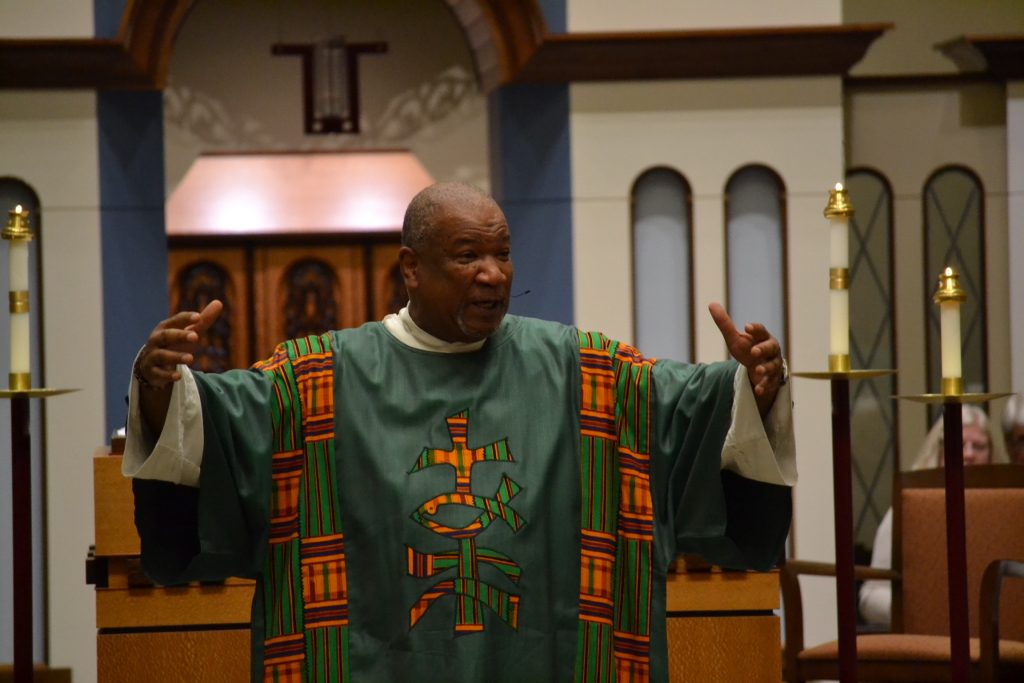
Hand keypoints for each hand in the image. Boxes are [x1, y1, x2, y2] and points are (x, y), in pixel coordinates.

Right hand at [134, 300, 222, 389]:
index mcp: (165, 327)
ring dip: (176, 356)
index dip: (186, 318)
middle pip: (166, 335)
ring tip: (191, 358)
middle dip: (180, 335)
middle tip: (195, 337)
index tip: (198, 317)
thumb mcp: (188, 332)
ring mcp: (152, 356)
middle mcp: (156, 340)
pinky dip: (167, 375)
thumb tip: (219, 303)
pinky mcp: (152, 372)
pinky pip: (158, 374)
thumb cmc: (174, 344)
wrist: (151, 364)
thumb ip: (202, 321)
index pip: (175, 320)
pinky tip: (178, 377)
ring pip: (162, 355)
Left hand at [708, 302, 784, 417]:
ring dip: (766, 368)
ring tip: (757, 369)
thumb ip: (725, 324)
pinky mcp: (772, 380)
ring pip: (773, 366)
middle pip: (771, 347)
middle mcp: (772, 350)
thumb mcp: (735, 339)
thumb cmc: (748, 349)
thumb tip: (711, 304)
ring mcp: (773, 365)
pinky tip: (758, 390)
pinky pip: (770, 383)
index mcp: (763, 337)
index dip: (755, 329)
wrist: (760, 369)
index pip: (761, 331)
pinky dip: (765, 386)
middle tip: (754, 351)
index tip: (746, 327)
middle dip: (763, 348)